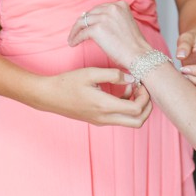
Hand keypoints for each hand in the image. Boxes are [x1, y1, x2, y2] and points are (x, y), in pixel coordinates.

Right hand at [35, 67, 151, 126]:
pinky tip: (121, 92)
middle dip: (147, 107)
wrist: (48, 96)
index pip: (137, 109)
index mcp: (104, 106)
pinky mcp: (98, 120)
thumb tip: (131, 77)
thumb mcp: (91, 73)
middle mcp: (105, 118)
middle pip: (138, 122)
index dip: (145, 96)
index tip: (140, 82)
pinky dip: (126, 107)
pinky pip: (120, 118)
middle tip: (143, 90)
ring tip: (132, 88)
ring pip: (130, 122)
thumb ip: (113, 74)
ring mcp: (101, 121)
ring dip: (137, 107)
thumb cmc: (67, 83)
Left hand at [67, 1, 151, 67]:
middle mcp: (112, 8)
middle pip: (90, 13)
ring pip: (82, 21)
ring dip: (75, 30)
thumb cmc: (134, 44)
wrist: (139, 54)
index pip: (100, 8)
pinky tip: (73, 43)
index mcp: (120, 5)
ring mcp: (104, 18)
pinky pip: (81, 33)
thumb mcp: (126, 23)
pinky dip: (75, 38)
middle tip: (77, 31)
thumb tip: (95, 20)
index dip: (93, 17)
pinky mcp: (97, 29)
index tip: (87, 24)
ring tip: (72, 38)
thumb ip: (113, 19)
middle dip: (83, 22)